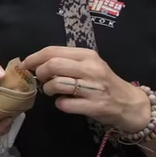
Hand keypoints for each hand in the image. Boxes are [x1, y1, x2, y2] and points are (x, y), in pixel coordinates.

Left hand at [23, 46, 150, 132]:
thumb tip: (36, 63)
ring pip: (57, 83)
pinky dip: (60, 104)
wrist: (129, 103)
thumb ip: (67, 62)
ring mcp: (93, 87)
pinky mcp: (94, 106)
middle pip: (52, 65)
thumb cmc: (103, 83)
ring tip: (51, 91)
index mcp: (87, 55)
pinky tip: (65, 103)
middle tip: (40, 80)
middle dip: (40, 73)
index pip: (53, 51)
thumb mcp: (89, 65)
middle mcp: (91, 68)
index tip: (26, 65)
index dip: (34, 58)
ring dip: (48, 89)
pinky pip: (65, 104)